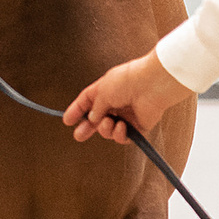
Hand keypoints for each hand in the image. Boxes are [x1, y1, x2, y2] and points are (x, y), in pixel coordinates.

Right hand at [63, 52, 193, 145]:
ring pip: (109, 130)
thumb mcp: (102, 92)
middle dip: (88, 128)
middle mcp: (117, 102)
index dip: (77, 110)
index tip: (66, 121)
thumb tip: (92, 119)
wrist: (152, 85)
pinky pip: (124, 136)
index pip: (88, 101)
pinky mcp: (139, 126)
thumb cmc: (127, 81)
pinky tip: (121, 126)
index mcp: (107, 89)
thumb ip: (95, 108)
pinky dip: (120, 134)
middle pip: (98, 118)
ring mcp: (128, 114)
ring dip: (105, 129)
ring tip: (108, 123)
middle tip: (79, 136)